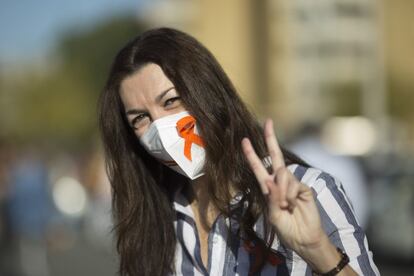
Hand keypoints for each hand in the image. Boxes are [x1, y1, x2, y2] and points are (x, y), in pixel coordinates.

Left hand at [241, 119, 326, 255]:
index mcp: (268, 188)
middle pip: (275, 157)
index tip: (245, 140)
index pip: (258, 167)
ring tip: (285, 206)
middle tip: (268, 122)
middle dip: (271, 139)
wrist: (304, 239)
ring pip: (283, 174)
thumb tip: (272, 178)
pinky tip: (292, 204)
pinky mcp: (303, 188)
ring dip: (281, 190)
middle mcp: (279, 182)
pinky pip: (292, 183)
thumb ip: (272, 198)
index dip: (252, 154)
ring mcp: (292, 184)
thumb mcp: (273, 216)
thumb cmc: (286, 230)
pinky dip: (289, 194)